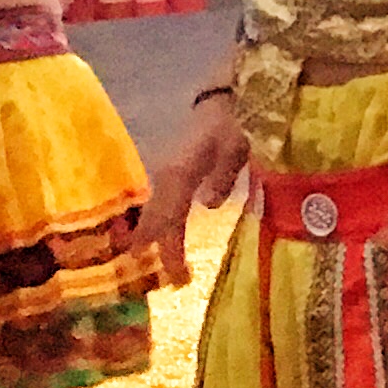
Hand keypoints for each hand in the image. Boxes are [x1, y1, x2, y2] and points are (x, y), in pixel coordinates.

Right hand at [144, 90, 251, 284]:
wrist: (214, 104)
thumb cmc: (228, 127)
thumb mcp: (234, 148)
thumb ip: (223, 175)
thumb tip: (208, 205)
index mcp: (179, 176)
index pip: (170, 220)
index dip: (172, 250)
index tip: (179, 277)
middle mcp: (164, 180)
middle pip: (155, 223)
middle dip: (159, 252)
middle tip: (170, 283)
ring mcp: (162, 178)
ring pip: (152, 216)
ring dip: (153, 242)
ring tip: (159, 270)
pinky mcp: (166, 178)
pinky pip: (157, 208)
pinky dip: (157, 227)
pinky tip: (158, 243)